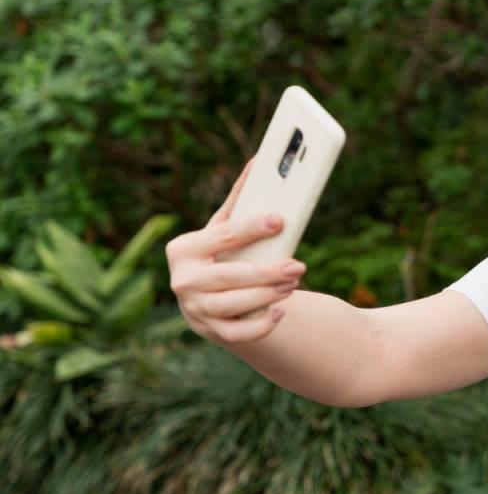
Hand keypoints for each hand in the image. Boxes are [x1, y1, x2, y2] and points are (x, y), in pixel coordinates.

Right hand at [166, 157, 306, 342]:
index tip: (279, 220)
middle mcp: (183, 280)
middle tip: (298, 266)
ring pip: (234, 306)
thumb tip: (261, 159)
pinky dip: (261, 325)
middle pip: (229, 276)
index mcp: (184, 249)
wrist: (202, 297)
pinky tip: (280, 311)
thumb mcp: (221, 227)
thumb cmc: (218, 254)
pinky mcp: (209, 332)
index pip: (222, 236)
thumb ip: (240, 199)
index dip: (252, 228)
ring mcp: (194, 309)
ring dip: (267, 296)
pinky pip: (238, 334)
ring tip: (293, 283)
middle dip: (266, 272)